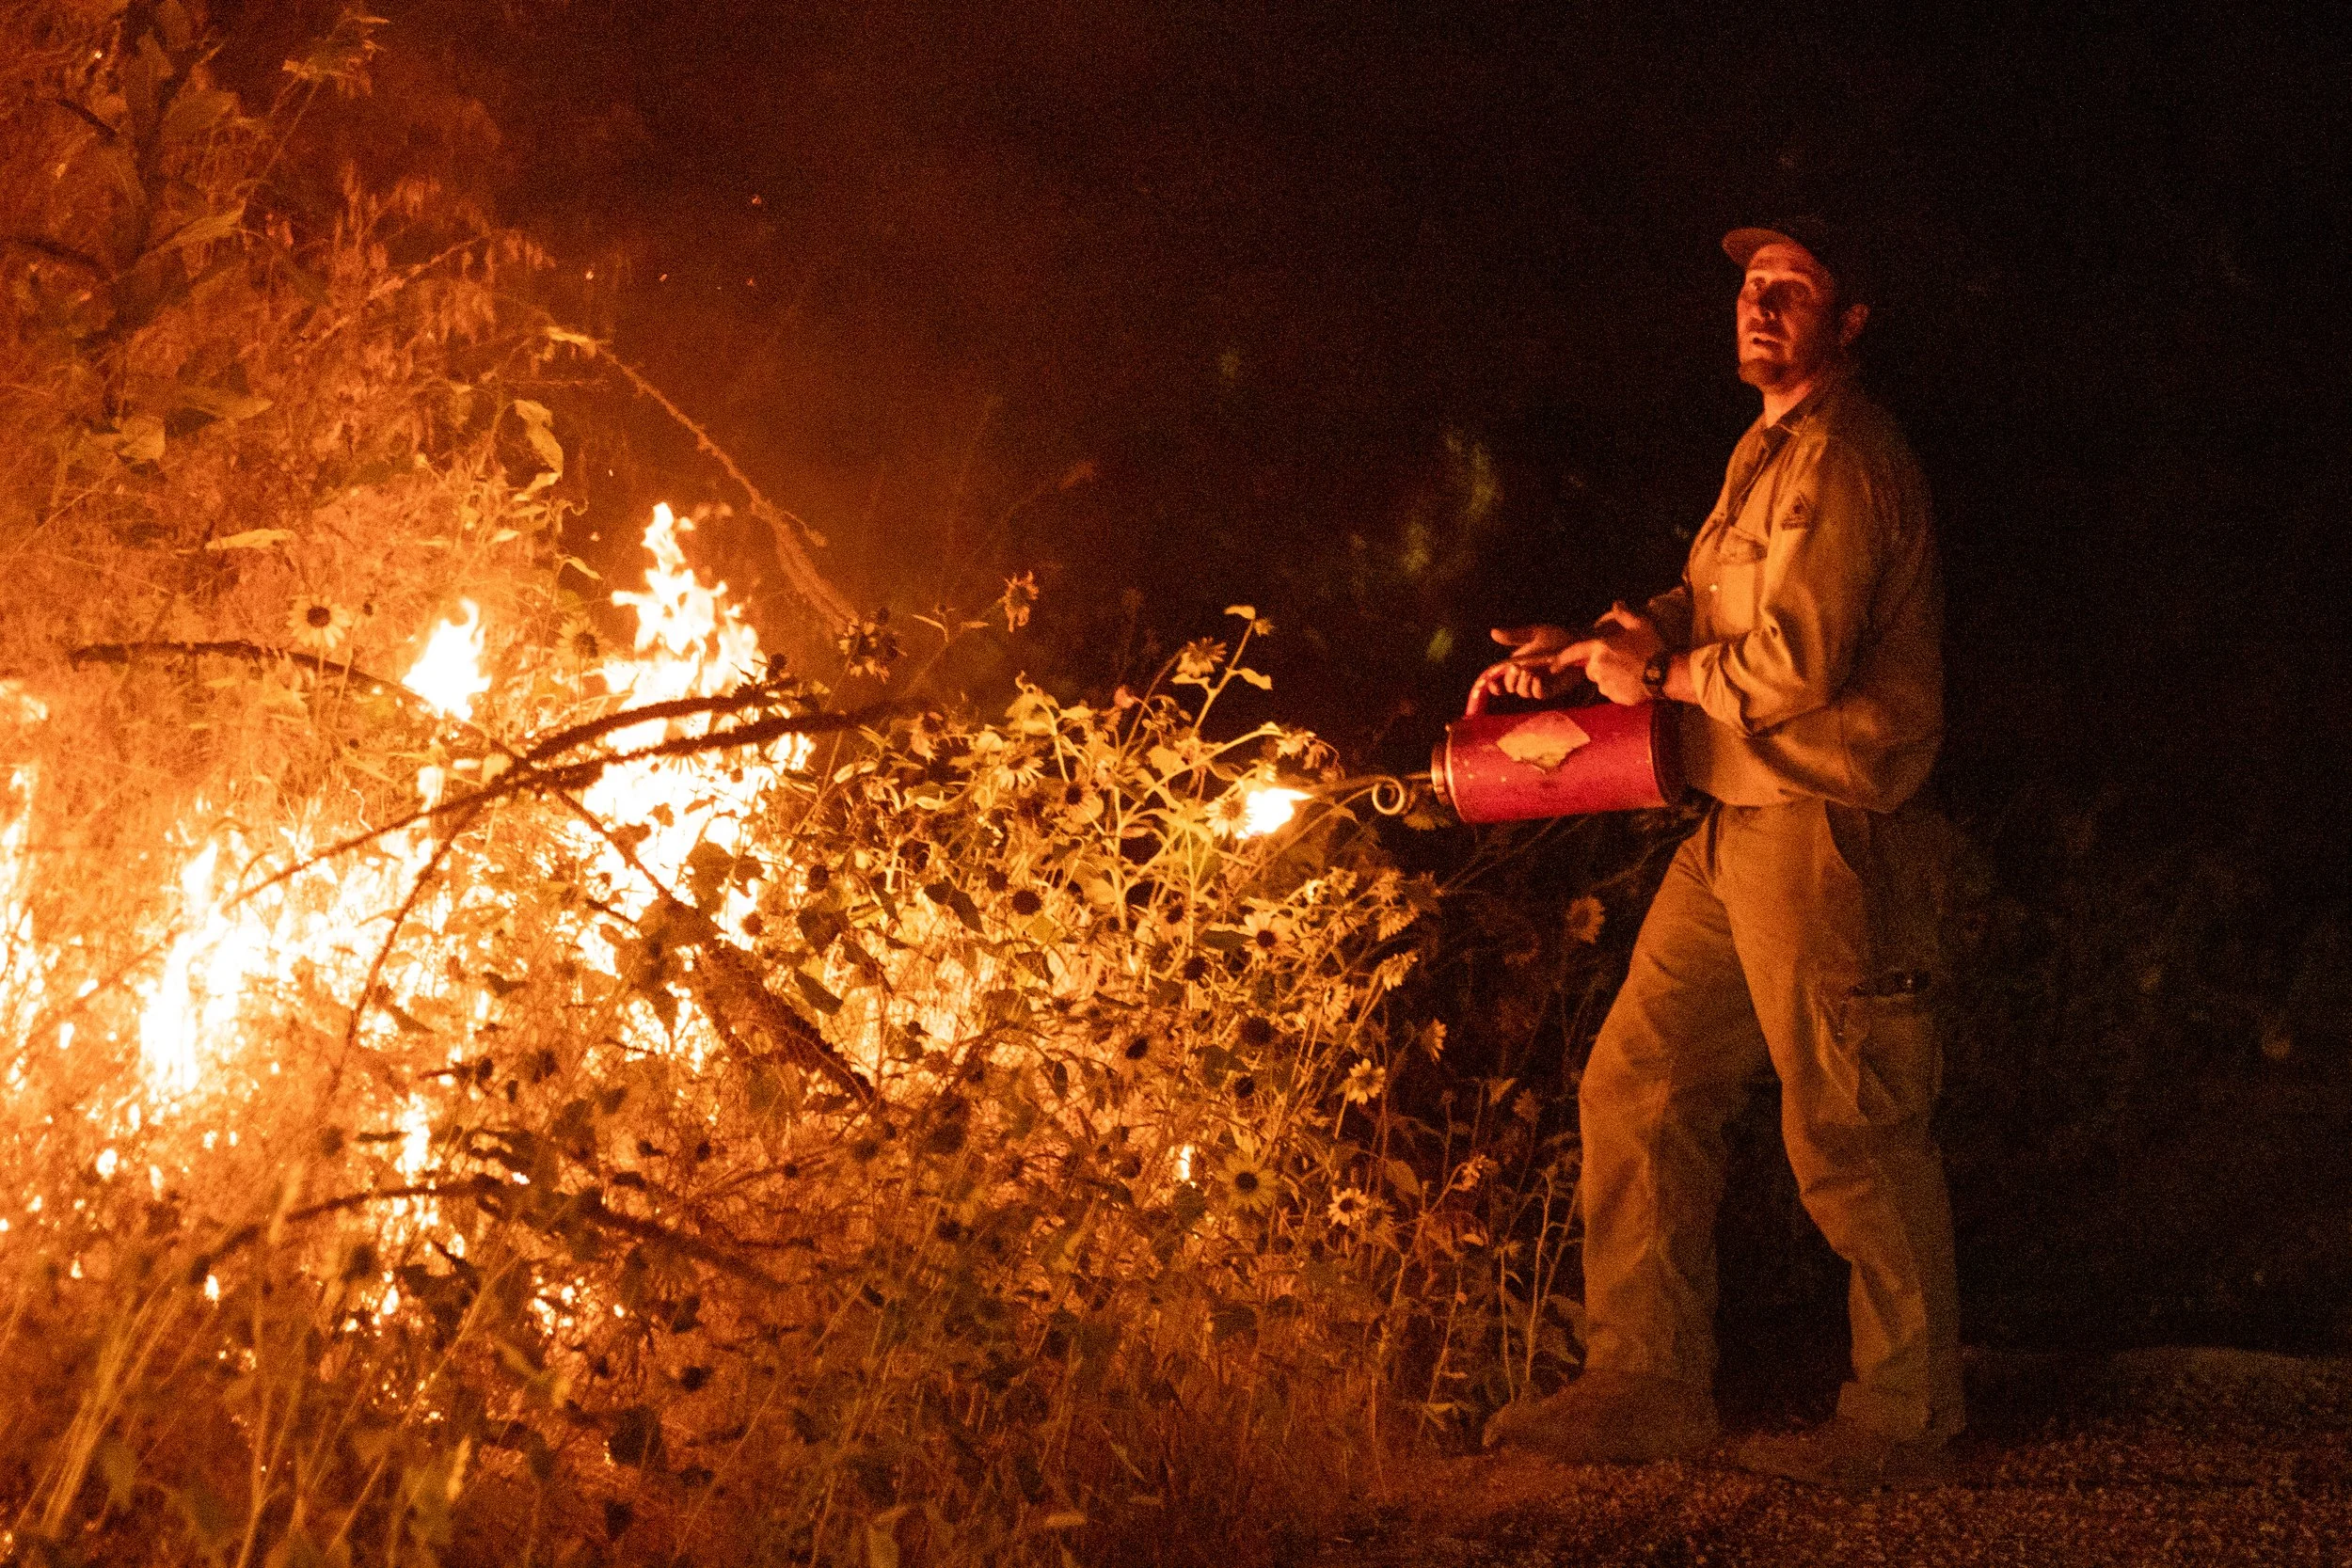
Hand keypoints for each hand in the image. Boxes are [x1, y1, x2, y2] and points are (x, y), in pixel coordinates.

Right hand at [1466, 624, 1583, 715]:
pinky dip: (1535, 688)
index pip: (1502, 679)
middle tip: (1517, 668)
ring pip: (1523, 692)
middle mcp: (1527, 676)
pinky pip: (1539, 694)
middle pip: (1510, 686)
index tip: (1491, 683)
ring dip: (1523, 683)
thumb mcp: (1534, 633)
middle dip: (1510, 679)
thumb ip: (1514, 635)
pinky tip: (1537, 679)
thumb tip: (1493, 632)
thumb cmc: (1558, 637)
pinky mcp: (1552, 689)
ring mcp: (1539, 684)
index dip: (1495, 684)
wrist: (1580, 643)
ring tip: (1529, 672)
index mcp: (1519, 664)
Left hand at [1551, 603, 1665, 705]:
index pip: (1573, 653)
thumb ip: (1625, 614)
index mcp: (1600, 648)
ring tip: (1629, 673)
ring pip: (1601, 682)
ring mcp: (1606, 685)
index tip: (1552, 667)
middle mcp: (1598, 667)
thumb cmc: (1653, 647)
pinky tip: (1633, 682)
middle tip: (1620, 662)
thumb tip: (1616, 603)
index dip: (1560, 660)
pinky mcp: (1615, 697)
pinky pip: (1611, 692)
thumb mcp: (1641, 625)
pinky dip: (1618, 689)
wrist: (1666, 674)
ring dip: (1609, 678)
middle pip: (1590, 669)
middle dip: (1600, 666)